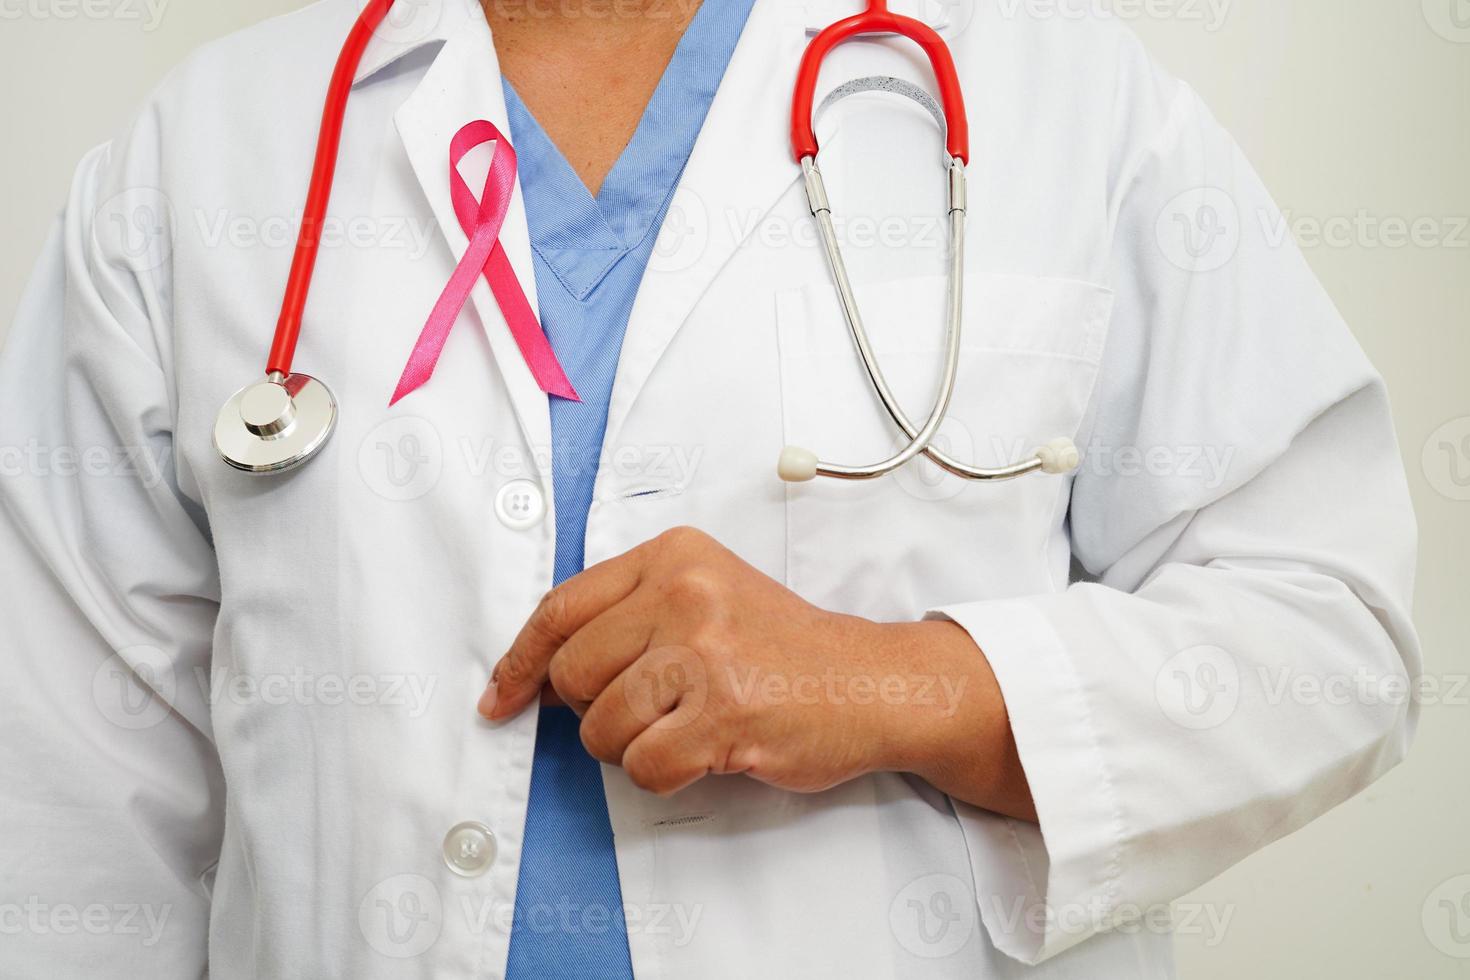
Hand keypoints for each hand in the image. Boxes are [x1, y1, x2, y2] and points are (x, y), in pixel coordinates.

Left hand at [479, 527, 1034, 818]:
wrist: (873, 683)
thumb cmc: (785, 649)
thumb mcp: (707, 596)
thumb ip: (630, 615)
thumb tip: (538, 673)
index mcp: (674, 555)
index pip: (560, 608)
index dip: (520, 662)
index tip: (501, 697)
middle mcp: (685, 593)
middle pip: (571, 672)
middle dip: (594, 709)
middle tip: (648, 710)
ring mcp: (705, 652)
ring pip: (600, 726)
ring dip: (634, 745)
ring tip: (687, 726)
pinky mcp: (724, 712)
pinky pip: (643, 764)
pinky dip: (665, 773)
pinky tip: (706, 751)